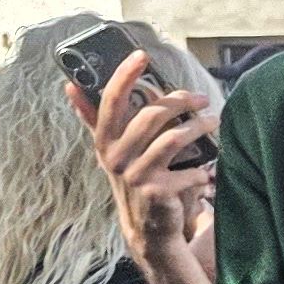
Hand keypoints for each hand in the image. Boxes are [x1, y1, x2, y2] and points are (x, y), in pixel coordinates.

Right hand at [90, 52, 218, 260]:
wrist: (147, 228)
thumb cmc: (133, 178)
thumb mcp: (111, 149)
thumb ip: (93, 118)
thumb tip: (69, 86)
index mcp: (105, 141)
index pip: (111, 100)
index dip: (124, 75)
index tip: (141, 55)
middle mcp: (116, 157)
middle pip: (151, 115)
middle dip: (180, 101)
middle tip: (201, 98)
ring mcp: (135, 175)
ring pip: (173, 138)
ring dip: (199, 127)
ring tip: (214, 121)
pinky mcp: (156, 192)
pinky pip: (188, 170)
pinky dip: (202, 168)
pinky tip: (207, 170)